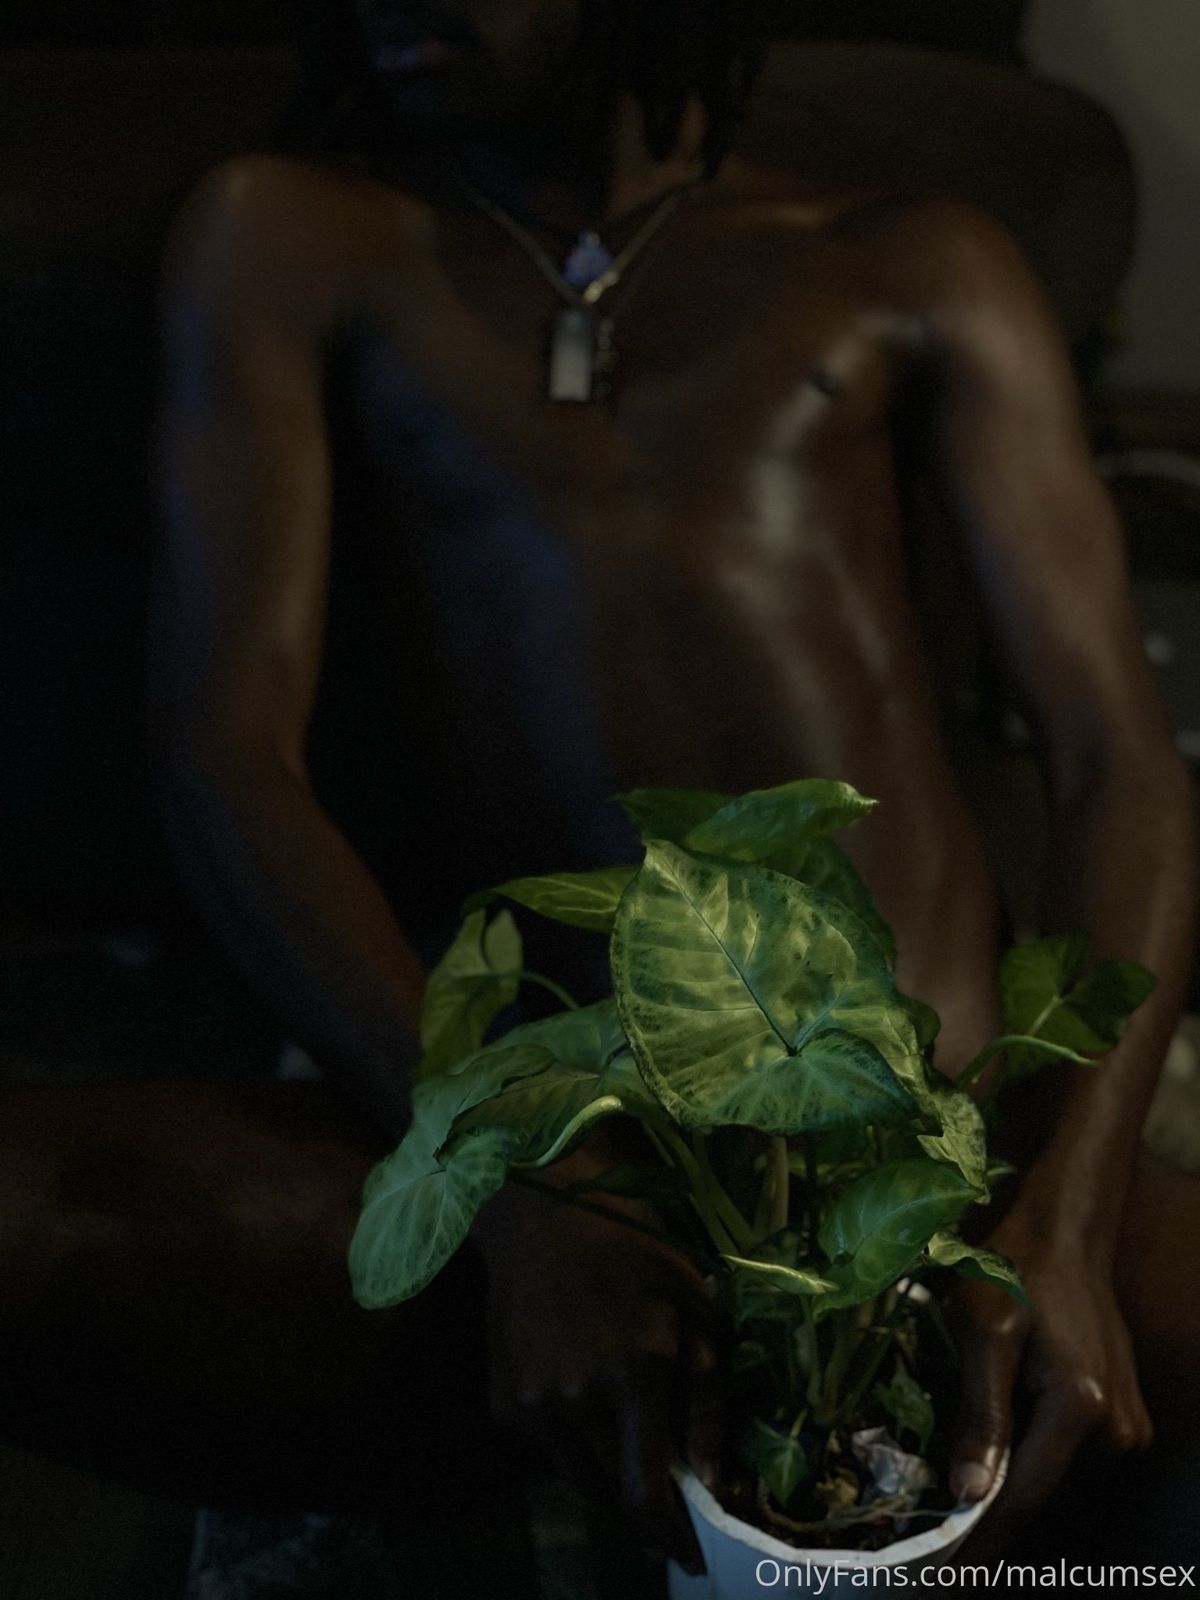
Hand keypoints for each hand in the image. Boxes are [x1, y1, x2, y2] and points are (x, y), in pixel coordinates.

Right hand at [473, 1144, 721, 1570]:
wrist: (546, 1216)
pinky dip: (577, 1447)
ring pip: (582, 1479)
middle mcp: (577, 1397)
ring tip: (629, 1435)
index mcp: (635, 1372)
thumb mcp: (696, 1311)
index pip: (647, 1493)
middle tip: (669, 1490)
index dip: (671, 1538)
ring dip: (611, 1475)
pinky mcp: (504, 1403)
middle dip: (647, 1504)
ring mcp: (532, 1403)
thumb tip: (715, 1483)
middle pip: (614, 1495)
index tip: (693, 1559)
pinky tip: (588, 1400)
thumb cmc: (637, 1256)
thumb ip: (709, 1400)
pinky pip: (551, 1453)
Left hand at [950, 1185, 1152, 1556]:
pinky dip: (1031, 1456)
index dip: (982, 1533)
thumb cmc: (1014, 1272)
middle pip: (1041, 1491)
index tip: (943, 1564)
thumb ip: (981, 1414)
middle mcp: (1117, 1431)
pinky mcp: (1124, 1420)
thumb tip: (969, 1493)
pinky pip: (1066, 1456)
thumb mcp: (983, 1332)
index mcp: (1082, 1409)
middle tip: (935, 1520)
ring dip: (1010, 1478)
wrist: (1065, 1238)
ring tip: (959, 1476)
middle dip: (991, 1505)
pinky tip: (999, 1440)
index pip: (1025, 1496)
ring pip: (1053, 1476)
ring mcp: (1127, 1429)